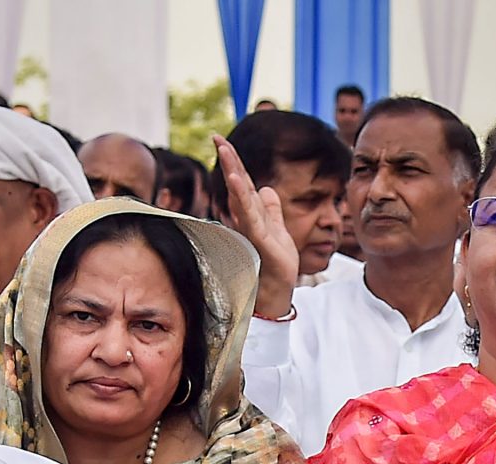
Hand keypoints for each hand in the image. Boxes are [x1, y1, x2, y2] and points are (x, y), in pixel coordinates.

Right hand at [214, 135, 298, 322]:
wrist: (276, 295)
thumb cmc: (275, 267)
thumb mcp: (279, 233)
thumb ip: (272, 211)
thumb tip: (268, 189)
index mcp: (254, 215)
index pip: (243, 183)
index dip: (234, 162)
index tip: (222, 141)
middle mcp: (248, 220)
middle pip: (238, 184)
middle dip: (228, 160)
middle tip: (216, 136)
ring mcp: (252, 229)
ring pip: (241, 196)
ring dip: (232, 172)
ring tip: (223, 150)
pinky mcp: (259, 240)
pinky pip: (249, 215)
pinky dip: (242, 197)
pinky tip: (237, 181)